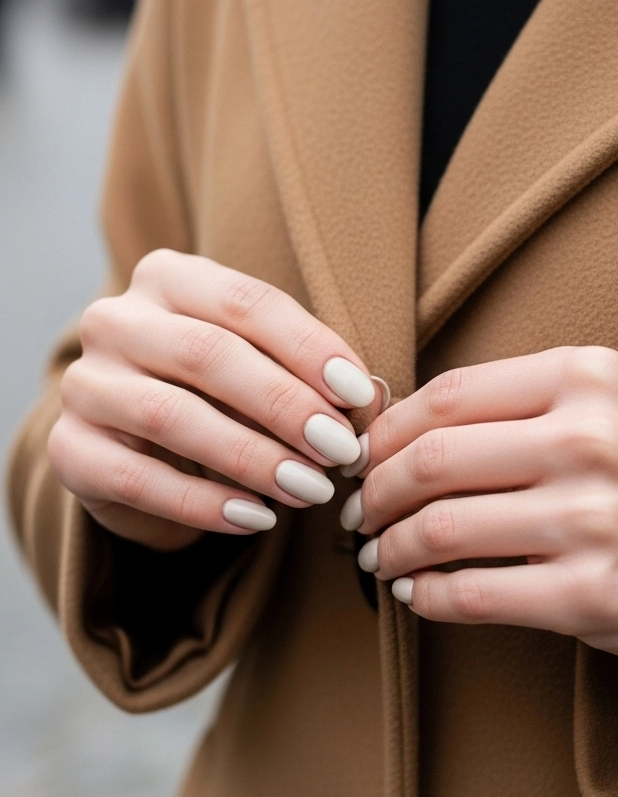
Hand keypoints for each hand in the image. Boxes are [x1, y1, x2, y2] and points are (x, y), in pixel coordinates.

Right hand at [49, 249, 377, 550]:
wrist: (137, 451)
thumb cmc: (217, 398)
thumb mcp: (262, 372)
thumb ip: (309, 377)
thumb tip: (369, 402)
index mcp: (166, 278)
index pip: (245, 302)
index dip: (308, 347)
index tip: (359, 395)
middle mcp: (114, 320)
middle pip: (208, 354)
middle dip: (285, 405)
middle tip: (340, 451)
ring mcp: (84, 384)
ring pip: (172, 417)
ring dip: (252, 457)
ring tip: (309, 491)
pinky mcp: (68, 449)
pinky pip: (138, 479)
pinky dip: (203, 503)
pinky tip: (255, 518)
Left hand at [346, 347, 617, 668]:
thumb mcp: (604, 407)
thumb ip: (516, 404)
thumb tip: (396, 426)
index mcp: (585, 378)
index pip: (448, 396)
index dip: (385, 431)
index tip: (363, 457)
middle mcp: (588, 440)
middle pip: (433, 460)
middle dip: (375, 493)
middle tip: (359, 514)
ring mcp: (591, 519)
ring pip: (442, 528)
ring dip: (390, 548)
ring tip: (380, 556)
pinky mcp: (590, 594)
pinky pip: (473, 595)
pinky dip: (427, 596)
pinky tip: (416, 593)